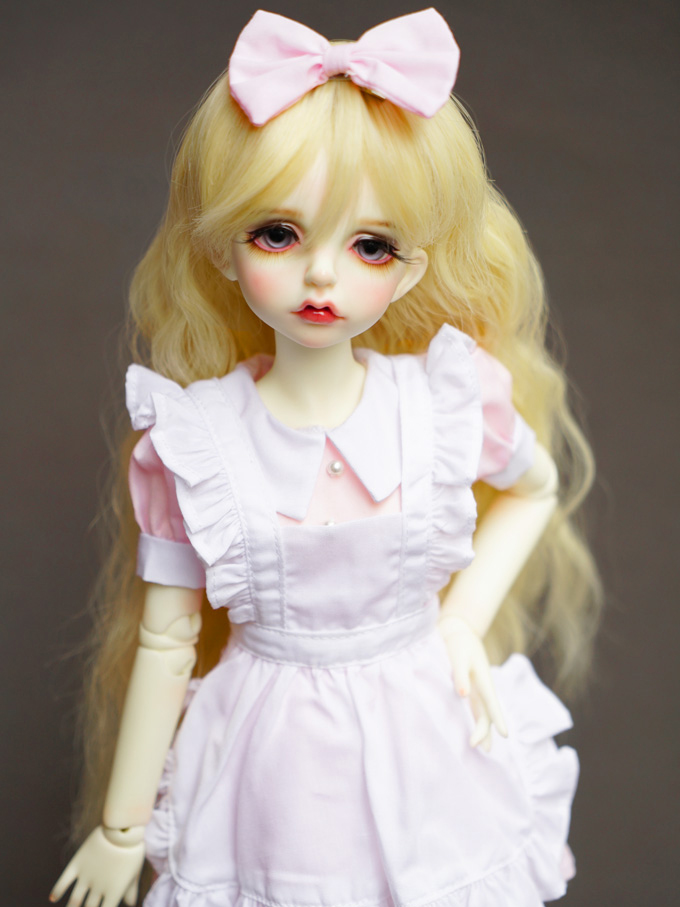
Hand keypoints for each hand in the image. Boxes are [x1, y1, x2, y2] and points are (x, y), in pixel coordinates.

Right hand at [50, 825, 144, 906]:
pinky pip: (64, 881)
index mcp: (114, 892)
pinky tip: (53, 897)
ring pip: (74, 900)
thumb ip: (130, 890)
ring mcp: (86, 875)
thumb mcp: (135, 871)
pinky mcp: (78, 863)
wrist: (123, 828)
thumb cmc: (133, 849)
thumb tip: (132, 904)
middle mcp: (98, 887)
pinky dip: (57, 890)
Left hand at [439, 615, 507, 751]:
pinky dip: (477, 721)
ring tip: (483, 749)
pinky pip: (476, 709)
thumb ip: (460, 674)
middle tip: (480, 748)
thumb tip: (463, 695)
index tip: (505, 735)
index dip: (498, 719)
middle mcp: (483, 687)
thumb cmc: (458, 643)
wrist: (459, 631)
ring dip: (484, 730)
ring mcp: (478, 689)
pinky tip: (474, 731)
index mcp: (483, 679)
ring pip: (483, 713)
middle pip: (488, 713)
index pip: (492, 703)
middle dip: (485, 731)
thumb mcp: (458, 655)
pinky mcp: (470, 689)